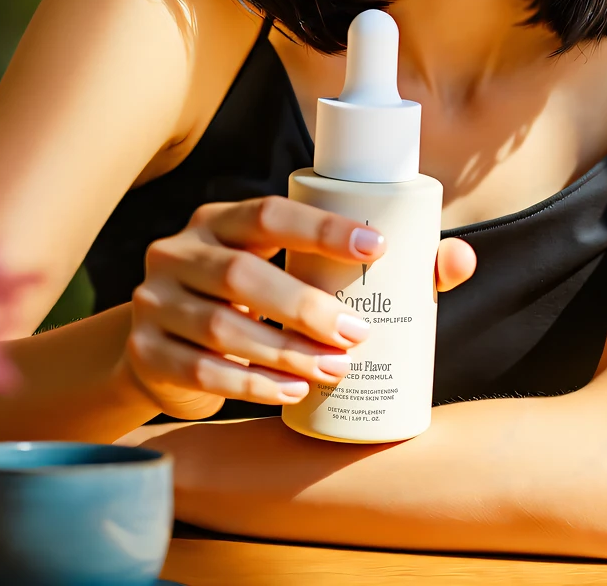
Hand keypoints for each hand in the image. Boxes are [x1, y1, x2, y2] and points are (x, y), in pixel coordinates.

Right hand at [122, 195, 475, 420]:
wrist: (162, 348)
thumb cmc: (251, 302)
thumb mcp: (288, 273)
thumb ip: (369, 267)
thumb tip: (460, 260)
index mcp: (219, 220)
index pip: (268, 212)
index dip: (321, 229)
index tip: (377, 248)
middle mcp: (179, 252)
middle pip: (242, 275)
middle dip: (305, 306)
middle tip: (357, 333)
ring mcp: (154, 303)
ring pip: (221, 328)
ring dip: (284, 353)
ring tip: (334, 369)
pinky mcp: (146, 354)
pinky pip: (201, 372)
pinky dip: (251, 386)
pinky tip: (292, 393)